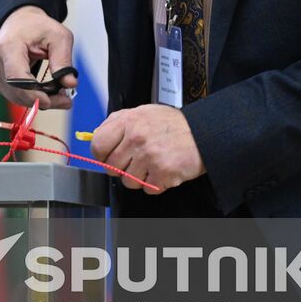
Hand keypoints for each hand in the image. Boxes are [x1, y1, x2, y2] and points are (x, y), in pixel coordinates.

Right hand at [0, 5, 78, 109]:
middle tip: (65, 99)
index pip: (17, 78)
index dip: (34, 94)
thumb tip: (69, 83)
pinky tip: (41, 90)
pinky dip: (29, 97)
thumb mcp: (58, 36)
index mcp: (8, 46)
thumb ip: (64, 60)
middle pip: (18, 92)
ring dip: (37, 100)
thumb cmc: (36, 27)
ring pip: (16, 97)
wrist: (18, 22)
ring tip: (56, 92)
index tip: (54, 100)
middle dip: (43, 100)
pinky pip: (13, 95)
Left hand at [90, 104, 205, 192]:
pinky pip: (147, 188)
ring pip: (128, 181)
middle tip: (136, 161)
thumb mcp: (142, 113)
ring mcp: (149, 156)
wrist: (204, 133)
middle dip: (122, 168)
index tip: (108, 156)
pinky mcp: (162, 173)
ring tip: (151, 165)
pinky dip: (155, 184)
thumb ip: (118, 122)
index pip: (98, 145)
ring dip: (139, 178)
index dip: (101, 155)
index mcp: (128, 121)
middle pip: (112, 167)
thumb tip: (97, 135)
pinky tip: (162, 171)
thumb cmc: (173, 124)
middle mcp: (136, 138)